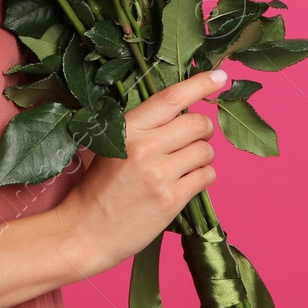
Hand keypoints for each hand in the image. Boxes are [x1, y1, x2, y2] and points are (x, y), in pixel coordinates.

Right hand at [56, 69, 225, 276]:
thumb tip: (184, 112)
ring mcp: (159, 174)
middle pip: (196, 123)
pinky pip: (206, 176)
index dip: (200, 84)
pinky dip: (203, 177)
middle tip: (196, 137)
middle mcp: (144, 147)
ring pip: (205, 151)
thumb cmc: (99, 188)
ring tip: (185, 166)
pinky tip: (187, 183)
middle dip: (204, 128)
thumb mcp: (112, 147)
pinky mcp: (171, 200)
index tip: (222, 76)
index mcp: (127, 129)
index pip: (170, 98)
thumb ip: (145, 129)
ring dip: (203, 156)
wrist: (86, 232)